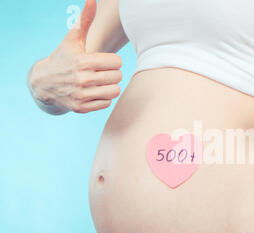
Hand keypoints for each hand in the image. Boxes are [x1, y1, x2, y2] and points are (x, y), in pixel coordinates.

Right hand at [28, 0, 121, 114]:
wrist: (44, 83)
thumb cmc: (64, 58)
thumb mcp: (73, 40)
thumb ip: (85, 21)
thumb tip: (92, 0)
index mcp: (83, 61)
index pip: (116, 62)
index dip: (113, 61)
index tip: (104, 61)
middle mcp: (82, 79)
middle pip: (117, 77)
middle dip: (112, 73)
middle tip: (102, 72)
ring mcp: (82, 95)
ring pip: (114, 91)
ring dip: (110, 86)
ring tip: (101, 82)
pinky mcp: (82, 108)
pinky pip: (107, 103)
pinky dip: (103, 98)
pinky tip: (94, 91)